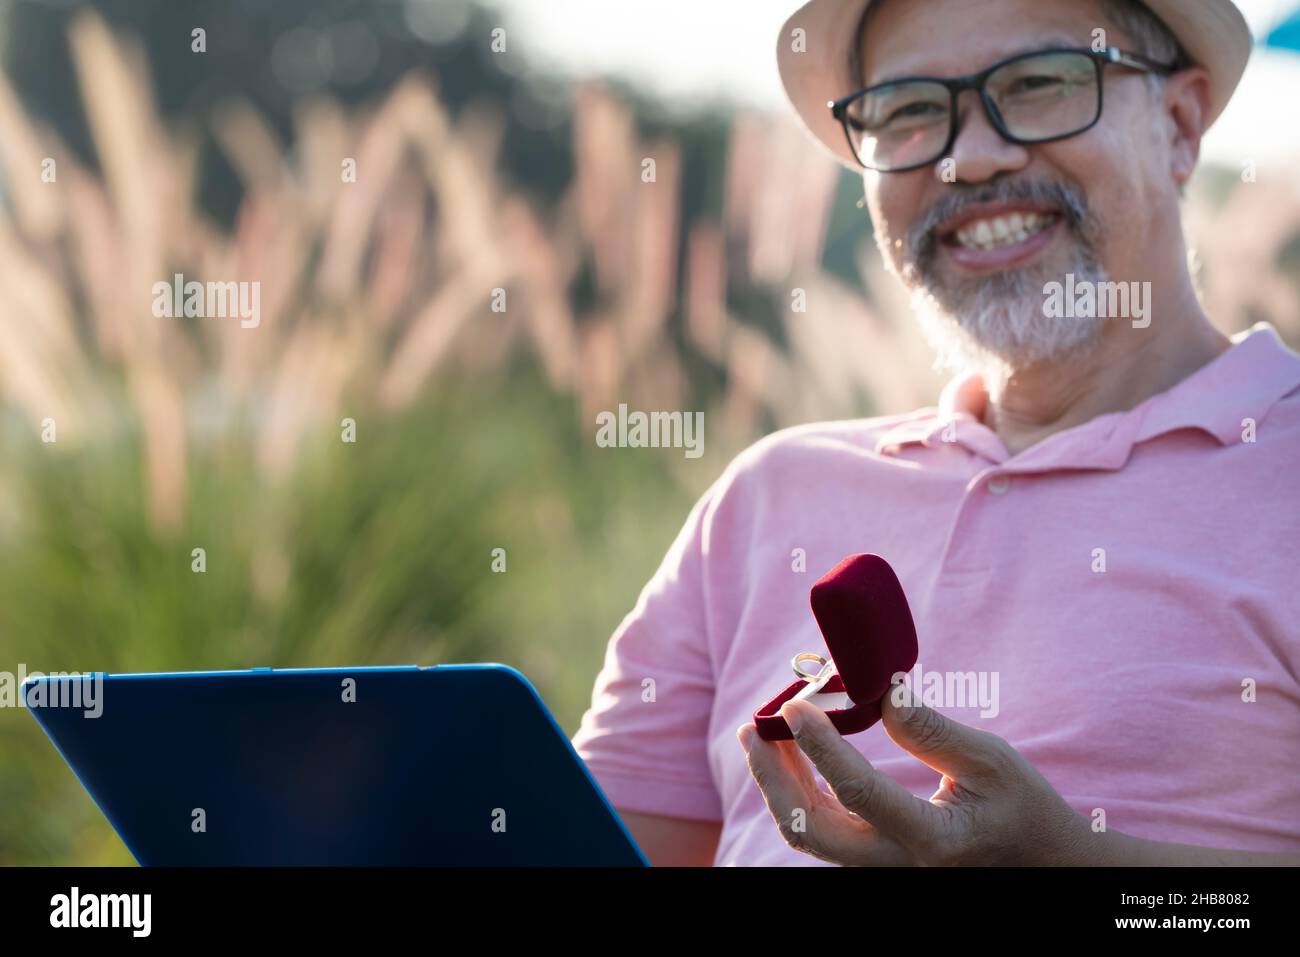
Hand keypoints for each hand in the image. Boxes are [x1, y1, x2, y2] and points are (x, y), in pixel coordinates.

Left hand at [737, 683, 1095, 865]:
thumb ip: (932, 730)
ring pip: (808, 834)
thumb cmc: (1022, 809)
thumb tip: (879, 690)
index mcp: (932, 839)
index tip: (797, 706)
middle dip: (772, 775)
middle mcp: (897, 864)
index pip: (858, 792)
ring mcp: (881, 869)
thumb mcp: (992, 761)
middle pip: (811, 828)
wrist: (1042, 865)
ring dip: (777, 783)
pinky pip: (821, 833)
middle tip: (755, 726)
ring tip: (762, 734)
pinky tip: (792, 757)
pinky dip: (797, 792)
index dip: (821, 746)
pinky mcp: (874, 862)